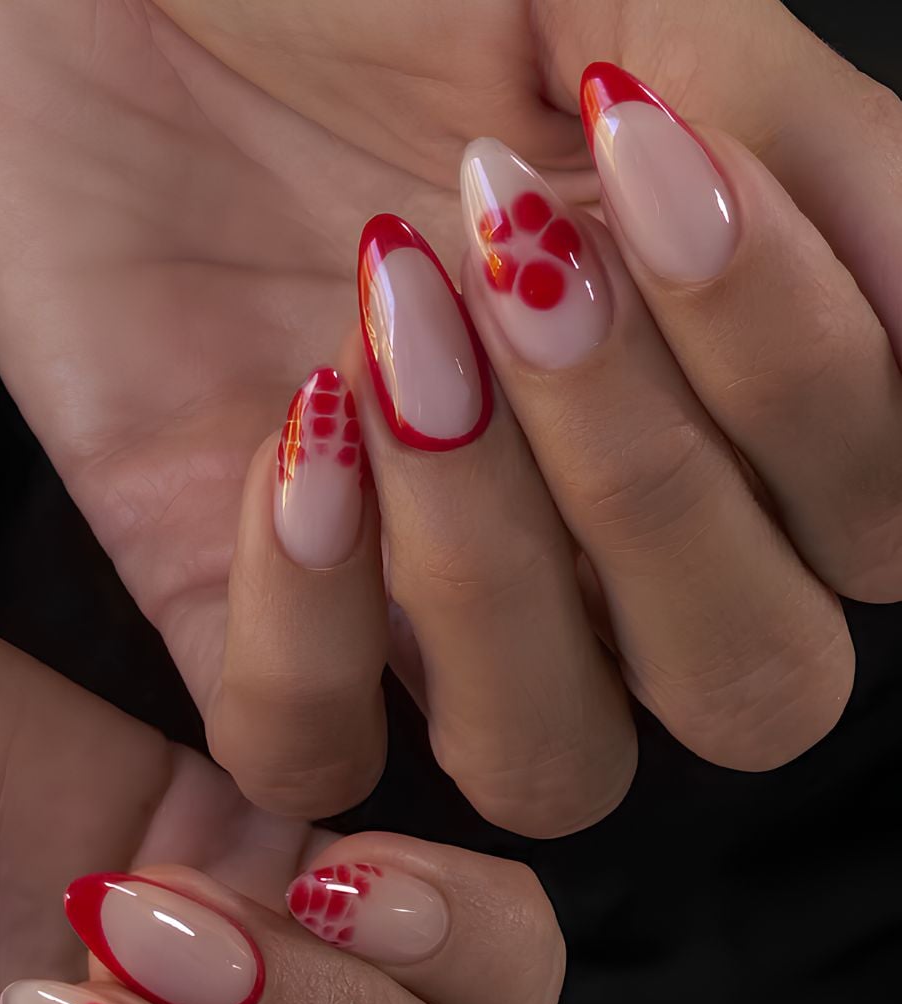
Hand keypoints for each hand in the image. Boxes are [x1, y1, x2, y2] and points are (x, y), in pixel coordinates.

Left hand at [213, 49, 901, 833]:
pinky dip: (309, 627)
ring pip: (553, 767)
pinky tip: (294, 431)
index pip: (875, 529)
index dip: (808, 389)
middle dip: (661, 501)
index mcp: (723, 402)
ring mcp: (429, 609)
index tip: (652, 170)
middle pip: (754, 695)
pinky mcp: (255, 627)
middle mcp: (602, 543)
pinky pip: (310, 754)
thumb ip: (800, 144)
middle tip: (527, 275)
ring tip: (394, 344)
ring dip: (493, 578)